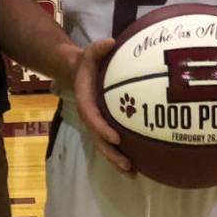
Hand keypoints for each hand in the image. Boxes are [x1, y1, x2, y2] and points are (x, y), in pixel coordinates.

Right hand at [74, 39, 136, 176]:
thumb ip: (98, 48)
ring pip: (105, 147)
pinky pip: (112, 144)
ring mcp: (97, 124)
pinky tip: (138, 168)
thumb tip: (111, 41)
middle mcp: (90, 117)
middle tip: (128, 165)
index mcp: (86, 101)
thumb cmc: (88, 63)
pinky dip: (122, 156)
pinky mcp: (105, 127)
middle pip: (99, 140)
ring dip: (117, 161)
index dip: (103, 129)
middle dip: (112, 154)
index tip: (116, 138)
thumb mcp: (90, 52)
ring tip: (134, 174)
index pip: (93, 118)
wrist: (78, 72)